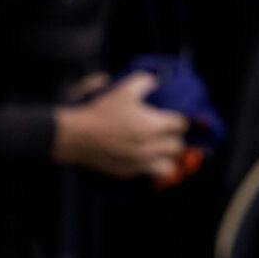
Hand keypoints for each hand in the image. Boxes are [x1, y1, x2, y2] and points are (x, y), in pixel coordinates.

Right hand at [53, 70, 189, 180]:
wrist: (76, 136)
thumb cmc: (101, 111)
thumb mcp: (124, 89)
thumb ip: (146, 82)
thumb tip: (157, 82)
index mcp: (153, 125)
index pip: (181, 124)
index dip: (179, 119)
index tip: (173, 117)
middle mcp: (150, 146)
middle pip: (178, 146)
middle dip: (175, 139)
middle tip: (167, 134)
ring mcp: (139, 162)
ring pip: (168, 167)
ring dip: (167, 158)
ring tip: (161, 151)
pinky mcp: (128, 172)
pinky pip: (150, 176)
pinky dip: (152, 169)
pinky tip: (146, 160)